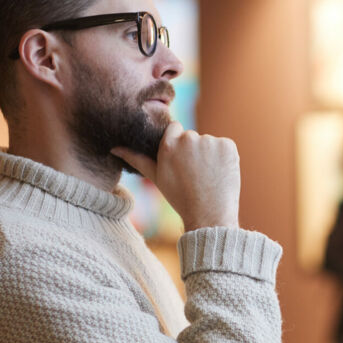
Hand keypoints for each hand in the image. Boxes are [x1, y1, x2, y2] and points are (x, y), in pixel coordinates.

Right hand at [111, 122, 239, 230]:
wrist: (209, 213)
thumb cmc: (180, 197)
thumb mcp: (156, 177)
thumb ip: (136, 159)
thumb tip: (114, 148)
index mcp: (168, 144)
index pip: (175, 129)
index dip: (179, 145)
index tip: (182, 160)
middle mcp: (189, 139)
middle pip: (192, 137)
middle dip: (194, 151)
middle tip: (195, 174)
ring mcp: (210, 141)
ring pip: (209, 143)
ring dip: (210, 155)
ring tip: (207, 176)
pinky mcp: (228, 145)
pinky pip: (225, 146)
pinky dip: (224, 157)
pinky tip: (219, 173)